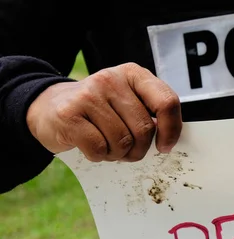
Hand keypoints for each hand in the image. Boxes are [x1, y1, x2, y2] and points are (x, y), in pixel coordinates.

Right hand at [26, 62, 181, 161]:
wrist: (50, 107)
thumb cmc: (99, 111)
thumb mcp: (127, 102)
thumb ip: (150, 113)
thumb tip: (170, 139)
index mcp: (134, 74)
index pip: (167, 102)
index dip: (171, 130)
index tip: (164, 147)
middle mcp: (111, 79)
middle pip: (145, 129)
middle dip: (139, 150)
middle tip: (128, 151)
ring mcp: (88, 95)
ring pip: (123, 142)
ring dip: (118, 154)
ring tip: (106, 144)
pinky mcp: (69, 114)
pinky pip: (99, 149)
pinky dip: (98, 156)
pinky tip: (90, 145)